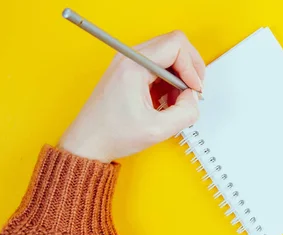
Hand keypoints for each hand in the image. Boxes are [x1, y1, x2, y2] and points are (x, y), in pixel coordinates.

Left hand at [59, 30, 204, 162]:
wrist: (88, 143)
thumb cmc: (112, 134)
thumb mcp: (158, 129)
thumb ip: (186, 112)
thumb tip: (194, 97)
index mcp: (133, 65)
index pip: (176, 46)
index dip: (192, 67)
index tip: (194, 89)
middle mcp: (130, 57)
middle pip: (174, 44)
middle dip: (190, 68)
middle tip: (192, 91)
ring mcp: (129, 62)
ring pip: (169, 54)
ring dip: (180, 75)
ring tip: (176, 100)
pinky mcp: (130, 70)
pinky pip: (160, 65)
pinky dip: (170, 80)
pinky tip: (166, 100)